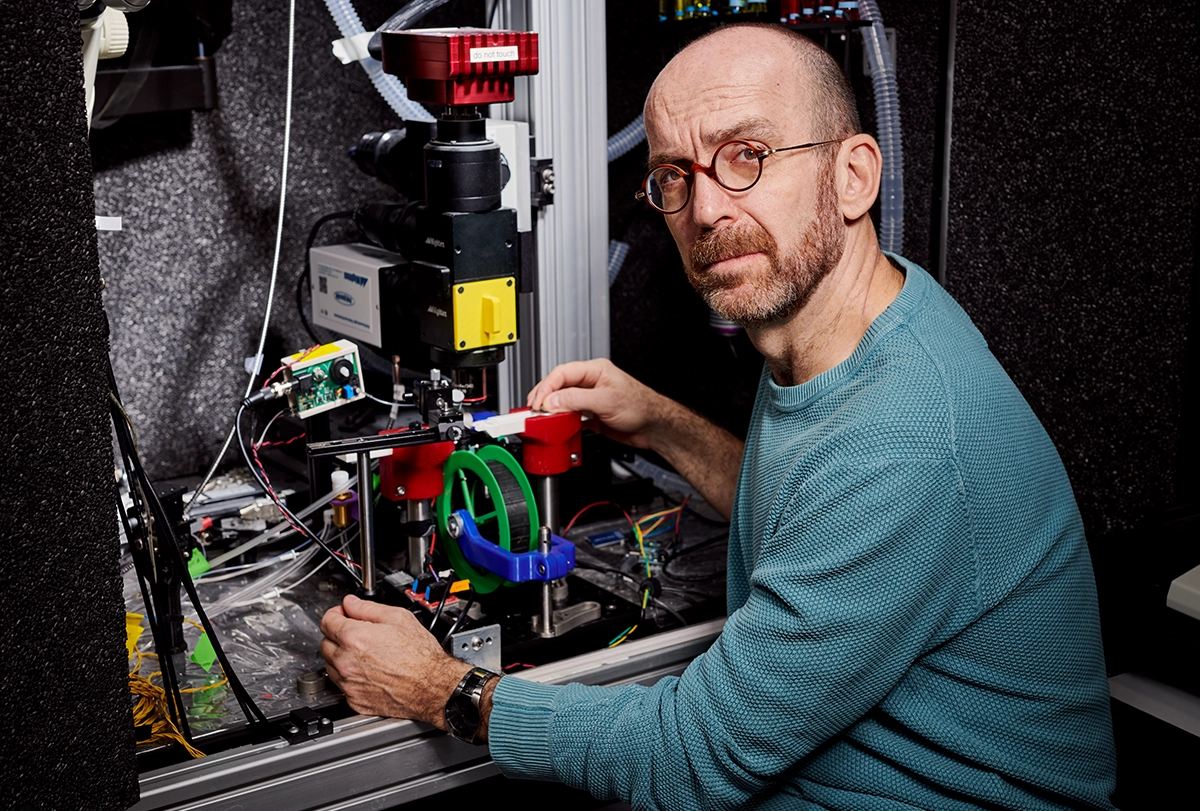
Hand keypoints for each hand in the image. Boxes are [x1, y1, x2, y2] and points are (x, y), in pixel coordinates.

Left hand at [320, 594, 470, 727]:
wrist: (431, 686)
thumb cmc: (420, 655)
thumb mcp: (399, 618)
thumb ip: (368, 608)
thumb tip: (351, 603)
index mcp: (354, 638)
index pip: (327, 621)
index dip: (336, 613)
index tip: (343, 614)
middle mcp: (346, 662)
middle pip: (325, 643)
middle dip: (337, 635)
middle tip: (355, 633)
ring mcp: (349, 684)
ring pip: (330, 666)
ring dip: (340, 656)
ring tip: (363, 653)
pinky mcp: (354, 700)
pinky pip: (342, 685)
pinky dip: (349, 676)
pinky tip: (367, 670)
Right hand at [526, 358, 667, 449]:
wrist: (654, 428)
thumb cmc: (641, 406)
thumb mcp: (606, 401)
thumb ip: (576, 399)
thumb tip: (553, 401)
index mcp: (595, 370)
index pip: (562, 373)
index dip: (547, 387)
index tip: (539, 402)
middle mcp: (591, 382)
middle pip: (558, 386)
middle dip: (545, 398)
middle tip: (534, 411)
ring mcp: (590, 399)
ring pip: (563, 401)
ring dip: (552, 411)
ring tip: (543, 419)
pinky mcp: (591, 415)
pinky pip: (570, 416)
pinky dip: (562, 422)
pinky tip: (559, 427)